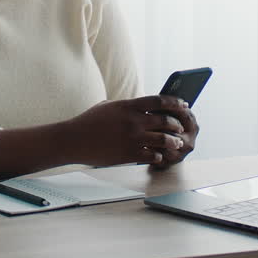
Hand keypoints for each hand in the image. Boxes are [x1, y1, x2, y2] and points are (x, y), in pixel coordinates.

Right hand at [63, 95, 190, 166]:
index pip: (159, 101)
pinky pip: (153, 156)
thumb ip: (128, 107)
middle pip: (165, 120)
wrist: (74, 140)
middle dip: (177, 124)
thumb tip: (146, 107)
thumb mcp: (109, 106)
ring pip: (163, 140)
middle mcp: (133, 121)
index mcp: (129, 106)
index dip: (175, 103)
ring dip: (173, 141)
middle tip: (180, 127)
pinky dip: (158, 156)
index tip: (184, 105)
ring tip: (176, 143)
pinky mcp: (129, 154)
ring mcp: (132, 138)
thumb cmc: (89, 122)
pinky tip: (158, 156)